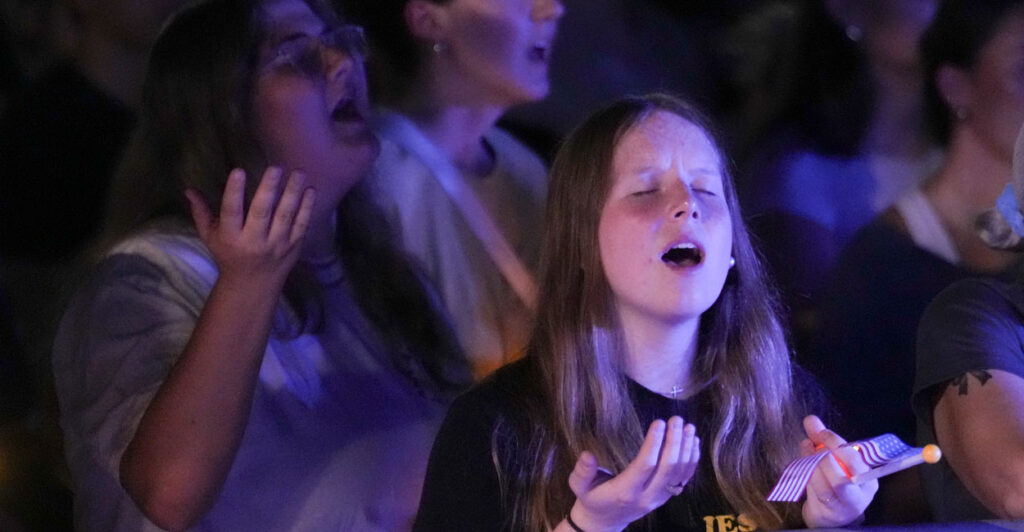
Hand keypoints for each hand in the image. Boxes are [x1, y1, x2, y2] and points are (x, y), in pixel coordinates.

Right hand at [185, 167, 315, 288]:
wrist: (253, 286)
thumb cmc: (228, 255)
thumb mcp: (210, 237)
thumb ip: (201, 212)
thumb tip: (188, 189)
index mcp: (231, 237)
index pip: (231, 211)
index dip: (234, 192)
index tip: (238, 170)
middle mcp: (254, 241)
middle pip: (262, 213)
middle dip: (268, 189)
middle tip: (275, 167)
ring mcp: (276, 244)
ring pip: (285, 216)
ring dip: (293, 193)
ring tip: (298, 173)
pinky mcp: (293, 246)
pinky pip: (301, 225)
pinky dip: (307, 207)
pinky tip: (310, 190)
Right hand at [565, 417, 699, 531]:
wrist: (603, 523)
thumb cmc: (591, 499)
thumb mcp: (579, 487)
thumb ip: (582, 472)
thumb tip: (587, 455)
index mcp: (625, 492)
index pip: (645, 466)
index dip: (654, 444)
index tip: (659, 422)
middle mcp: (646, 497)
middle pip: (667, 469)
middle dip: (674, 442)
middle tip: (676, 420)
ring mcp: (659, 499)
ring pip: (679, 475)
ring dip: (686, 450)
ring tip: (688, 427)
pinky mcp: (665, 498)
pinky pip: (684, 480)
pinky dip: (691, 461)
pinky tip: (693, 442)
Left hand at [800, 415, 877, 527]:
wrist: (832, 515)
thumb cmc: (836, 482)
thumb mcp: (834, 459)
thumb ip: (823, 439)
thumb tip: (810, 419)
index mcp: (868, 476)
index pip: (856, 459)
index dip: (836, 443)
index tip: (821, 432)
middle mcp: (859, 492)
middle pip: (846, 474)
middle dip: (825, 455)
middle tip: (812, 441)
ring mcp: (844, 504)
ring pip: (830, 484)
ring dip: (813, 464)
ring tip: (805, 448)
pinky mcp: (828, 511)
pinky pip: (818, 492)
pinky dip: (808, 474)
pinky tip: (802, 464)